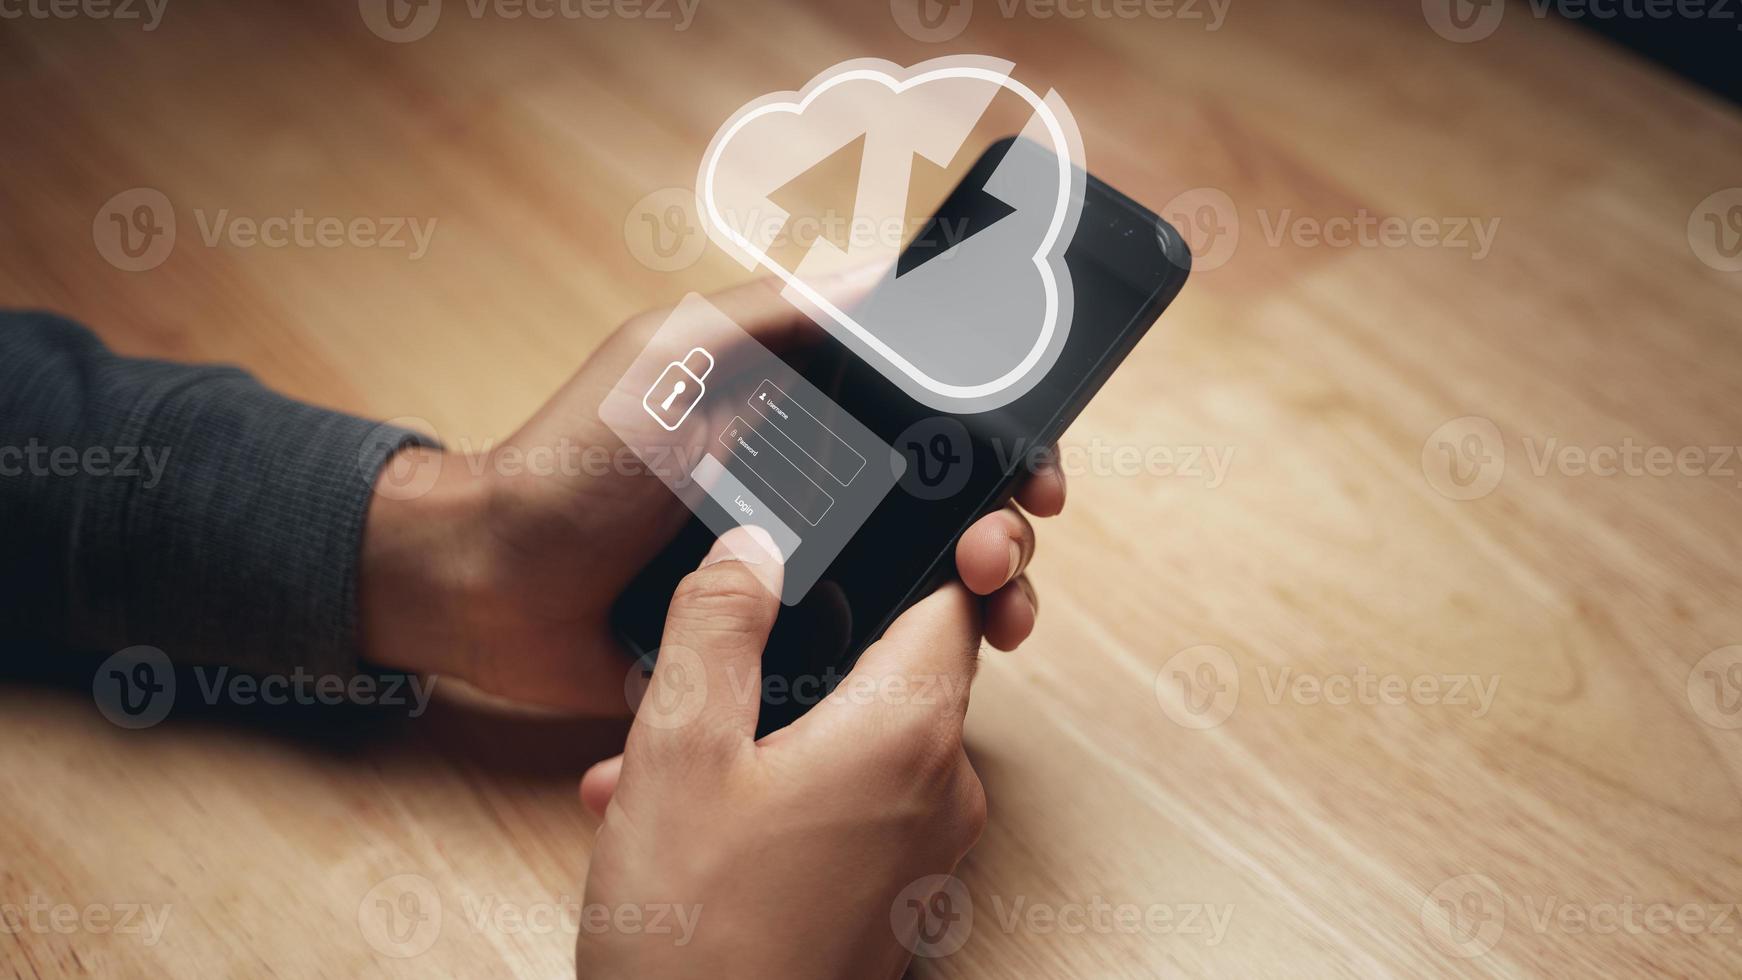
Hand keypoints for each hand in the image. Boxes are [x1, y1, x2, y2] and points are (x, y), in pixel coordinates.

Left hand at [358, 277, 1065, 711]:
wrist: (494, 585)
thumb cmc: (576, 461)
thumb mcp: (673, 357)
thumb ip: (771, 315)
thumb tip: (882, 271)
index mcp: (806, 419)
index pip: (935, 426)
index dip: (1001, 444)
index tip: (1038, 470)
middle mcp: (817, 495)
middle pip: (950, 513)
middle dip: (1004, 531)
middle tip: (1000, 551)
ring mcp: (802, 577)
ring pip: (925, 594)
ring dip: (983, 603)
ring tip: (995, 617)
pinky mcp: (776, 652)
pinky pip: (860, 661)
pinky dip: (912, 668)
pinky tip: (932, 676)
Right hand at [572, 527, 986, 978]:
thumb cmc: (696, 939)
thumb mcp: (678, 751)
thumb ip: (719, 628)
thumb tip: (755, 548)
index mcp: (907, 734)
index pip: (953, 598)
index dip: (921, 547)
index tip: (875, 527)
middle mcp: (941, 790)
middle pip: (892, 667)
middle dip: (792, 661)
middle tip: (703, 672)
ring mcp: (924, 853)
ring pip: (852, 742)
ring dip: (762, 735)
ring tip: (653, 766)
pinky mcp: (896, 900)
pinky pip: (847, 809)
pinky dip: (777, 795)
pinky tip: (685, 821)